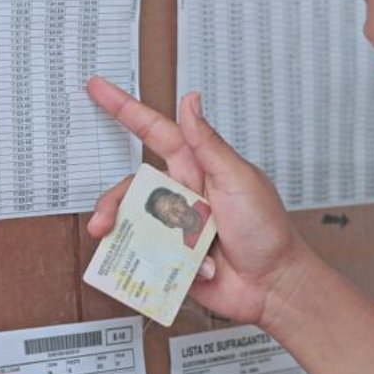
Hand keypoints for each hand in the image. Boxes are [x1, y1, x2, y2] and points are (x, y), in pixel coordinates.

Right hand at [86, 76, 320, 326]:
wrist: (274, 286)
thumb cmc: (266, 230)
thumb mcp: (238, 179)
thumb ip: (208, 143)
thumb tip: (191, 101)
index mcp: (197, 168)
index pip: (155, 131)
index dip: (125, 109)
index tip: (98, 87)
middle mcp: (182, 195)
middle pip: (132, 188)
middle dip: (112, 203)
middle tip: (101, 221)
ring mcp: (175, 228)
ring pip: (132, 222)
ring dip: (126, 236)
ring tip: (125, 251)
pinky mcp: (171, 257)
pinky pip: (145, 255)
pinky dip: (159, 263)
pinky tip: (189, 269)